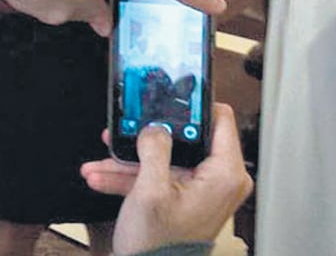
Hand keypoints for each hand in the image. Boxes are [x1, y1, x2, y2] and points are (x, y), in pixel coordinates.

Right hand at [80, 103, 252, 255]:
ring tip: (104, 159)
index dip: (194, 107)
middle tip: (129, 129)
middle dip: (150, 138)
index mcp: (226, 172)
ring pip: (170, 161)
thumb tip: (156, 128)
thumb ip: (154, 151)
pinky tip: (106, 176)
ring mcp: (208, 190)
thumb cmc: (159, 248)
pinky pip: (166, 178)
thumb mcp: (150, 192)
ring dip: (135, 160)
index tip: (174, 98)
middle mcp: (224, 179)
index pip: (221, 119)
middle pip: (188, 141)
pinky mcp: (192, 199)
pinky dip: (139, 178)